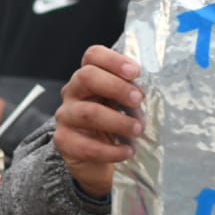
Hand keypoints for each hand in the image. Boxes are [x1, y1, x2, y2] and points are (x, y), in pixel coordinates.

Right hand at [52, 45, 145, 197]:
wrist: (99, 158)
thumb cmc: (116, 124)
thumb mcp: (125, 105)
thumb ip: (132, 93)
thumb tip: (150, 90)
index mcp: (89, 77)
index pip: (93, 56)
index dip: (113, 60)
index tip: (135, 72)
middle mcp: (74, 92)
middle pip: (87, 76)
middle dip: (116, 87)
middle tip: (139, 100)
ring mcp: (66, 116)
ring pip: (88, 112)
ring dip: (118, 121)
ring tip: (138, 129)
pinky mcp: (64, 141)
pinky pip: (87, 145)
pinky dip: (111, 150)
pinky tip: (127, 151)